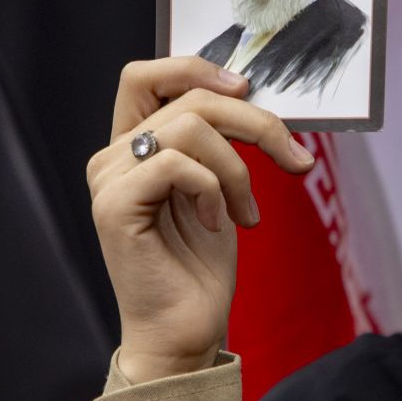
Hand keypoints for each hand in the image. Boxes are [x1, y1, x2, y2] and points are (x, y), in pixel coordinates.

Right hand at [88, 58, 314, 383]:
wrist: (185, 333)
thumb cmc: (199, 269)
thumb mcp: (218, 190)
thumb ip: (216, 142)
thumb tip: (251, 95)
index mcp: (130, 147)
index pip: (145, 75)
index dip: (196, 67)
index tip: (247, 91)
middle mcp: (110, 157)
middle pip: (187, 96)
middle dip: (254, 122)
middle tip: (293, 158)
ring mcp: (108, 181)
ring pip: (189, 125)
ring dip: (238, 168)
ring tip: (246, 212)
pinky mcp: (113, 206)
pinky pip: (176, 163)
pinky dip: (213, 189)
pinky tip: (218, 223)